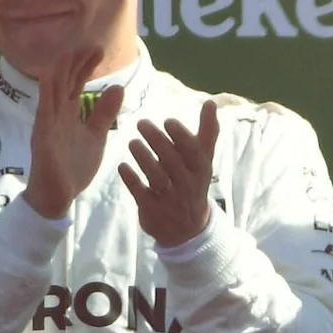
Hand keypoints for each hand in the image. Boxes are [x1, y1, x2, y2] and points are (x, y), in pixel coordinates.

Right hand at [22, 43, 124, 218]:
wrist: (57, 196)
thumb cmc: (73, 167)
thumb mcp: (95, 136)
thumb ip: (103, 114)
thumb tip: (117, 88)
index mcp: (68, 115)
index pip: (77, 84)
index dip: (86, 67)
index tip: (98, 49)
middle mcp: (56, 115)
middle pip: (65, 84)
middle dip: (75, 64)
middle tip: (88, 43)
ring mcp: (47, 125)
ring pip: (52, 93)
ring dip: (59, 72)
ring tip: (67, 51)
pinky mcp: (42, 137)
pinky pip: (43, 112)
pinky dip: (46, 93)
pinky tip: (47, 76)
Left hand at [117, 99, 221, 247]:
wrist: (187, 229)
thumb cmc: (193, 183)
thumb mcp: (203, 161)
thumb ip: (207, 132)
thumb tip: (211, 102)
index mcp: (201, 171)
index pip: (193, 152)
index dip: (181, 136)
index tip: (167, 121)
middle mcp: (188, 186)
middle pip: (172, 162)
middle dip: (157, 141)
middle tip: (141, 123)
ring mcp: (170, 200)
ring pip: (156, 177)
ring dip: (143, 158)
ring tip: (131, 142)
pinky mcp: (153, 211)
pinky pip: (140, 193)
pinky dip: (131, 179)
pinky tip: (122, 166)